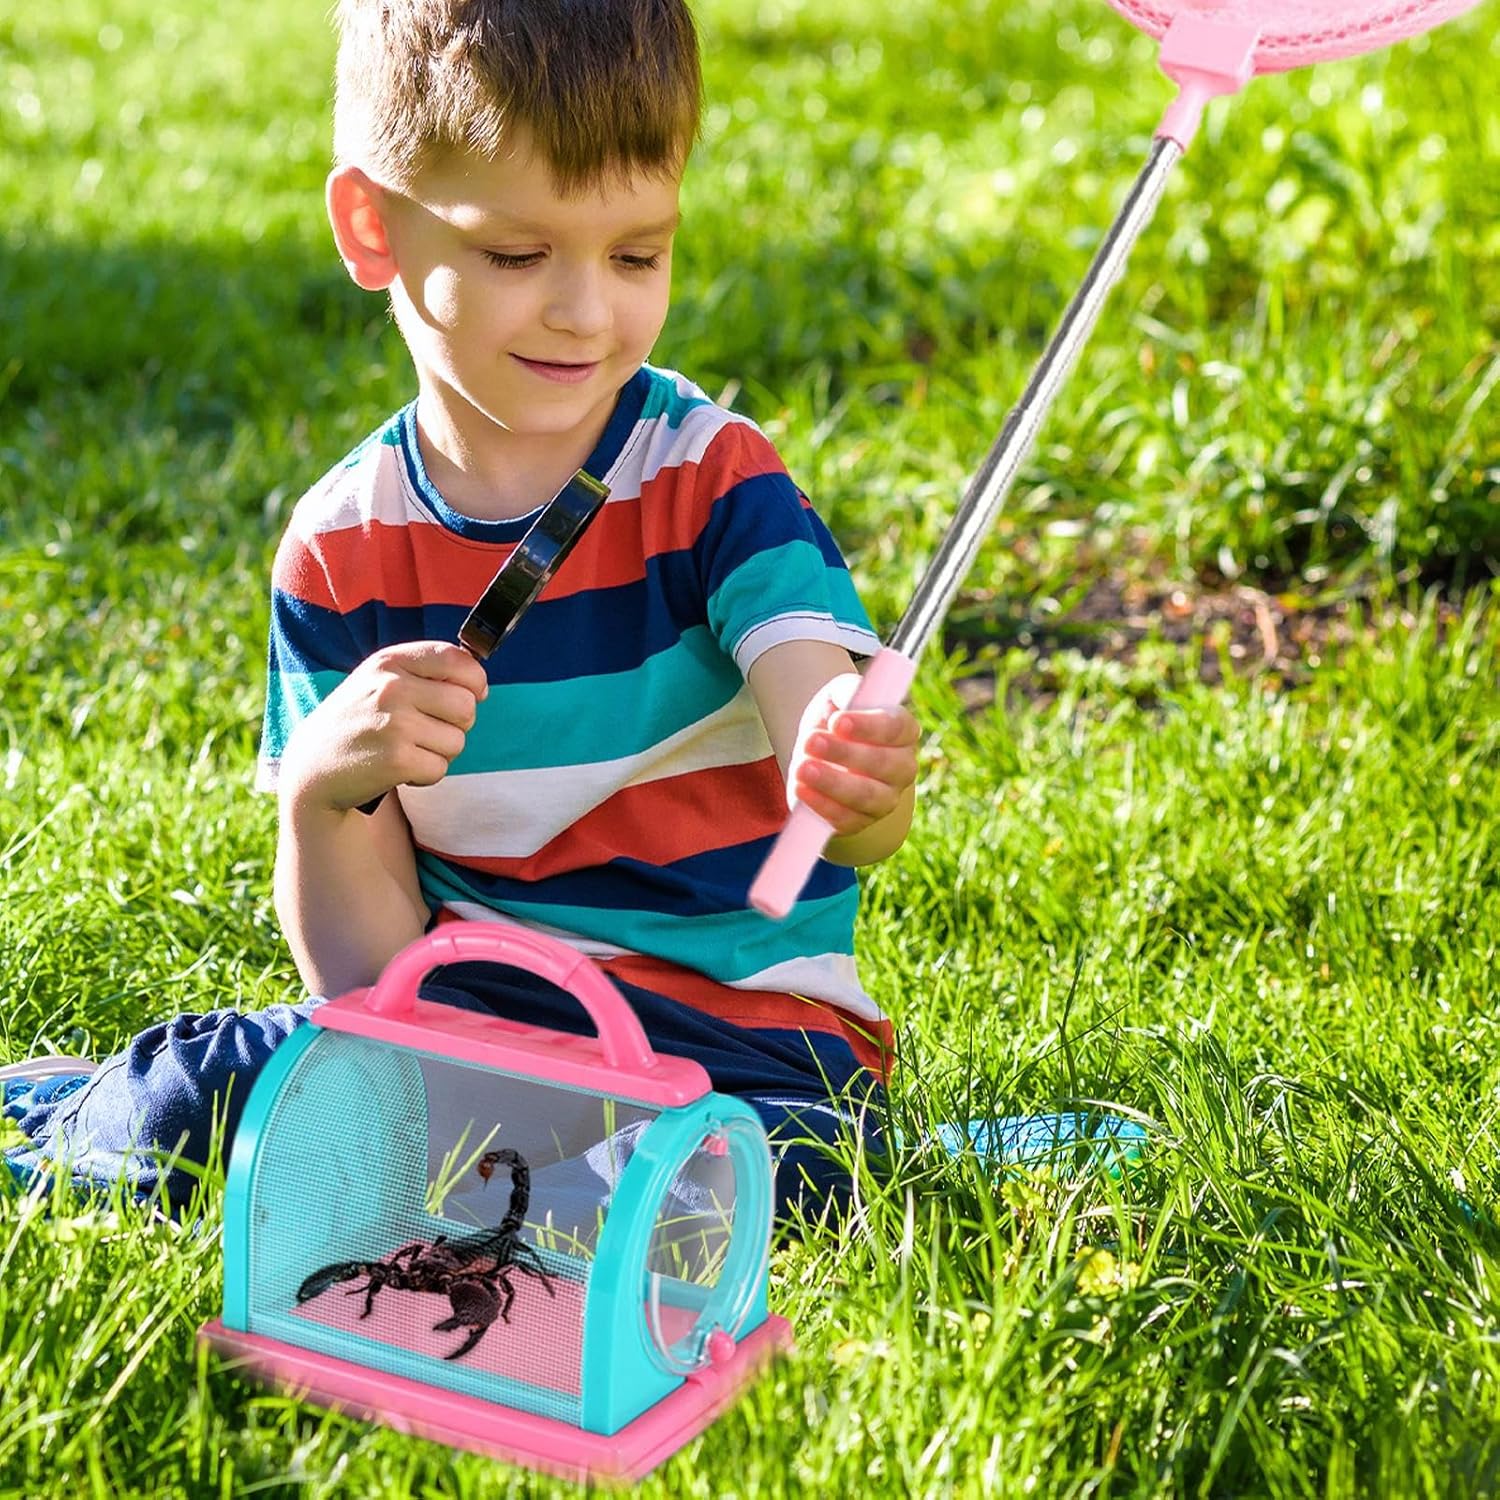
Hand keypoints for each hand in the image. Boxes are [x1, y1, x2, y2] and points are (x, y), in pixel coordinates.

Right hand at [280, 641, 489, 812]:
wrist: (313, 766)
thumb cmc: (358, 720)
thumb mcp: (380, 681)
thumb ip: (424, 674)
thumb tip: (478, 684)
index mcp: (390, 662)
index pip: (457, 660)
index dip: (475, 681)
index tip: (473, 694)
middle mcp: (392, 687)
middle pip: (466, 705)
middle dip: (458, 724)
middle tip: (429, 731)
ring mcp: (394, 723)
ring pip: (457, 740)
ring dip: (439, 752)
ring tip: (407, 749)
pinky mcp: (396, 760)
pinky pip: (440, 768)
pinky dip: (425, 775)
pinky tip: (399, 768)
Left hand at [787, 672, 919, 838]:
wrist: (821, 756)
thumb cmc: (835, 720)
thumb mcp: (839, 696)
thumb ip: (845, 692)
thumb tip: (844, 705)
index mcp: (903, 731)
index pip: (897, 728)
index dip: (868, 726)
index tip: (837, 721)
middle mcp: (902, 767)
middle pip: (883, 764)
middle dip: (844, 753)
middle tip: (811, 741)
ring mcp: (886, 799)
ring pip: (866, 796)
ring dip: (832, 783)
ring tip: (802, 769)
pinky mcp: (861, 821)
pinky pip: (845, 819)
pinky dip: (821, 805)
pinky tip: (800, 789)